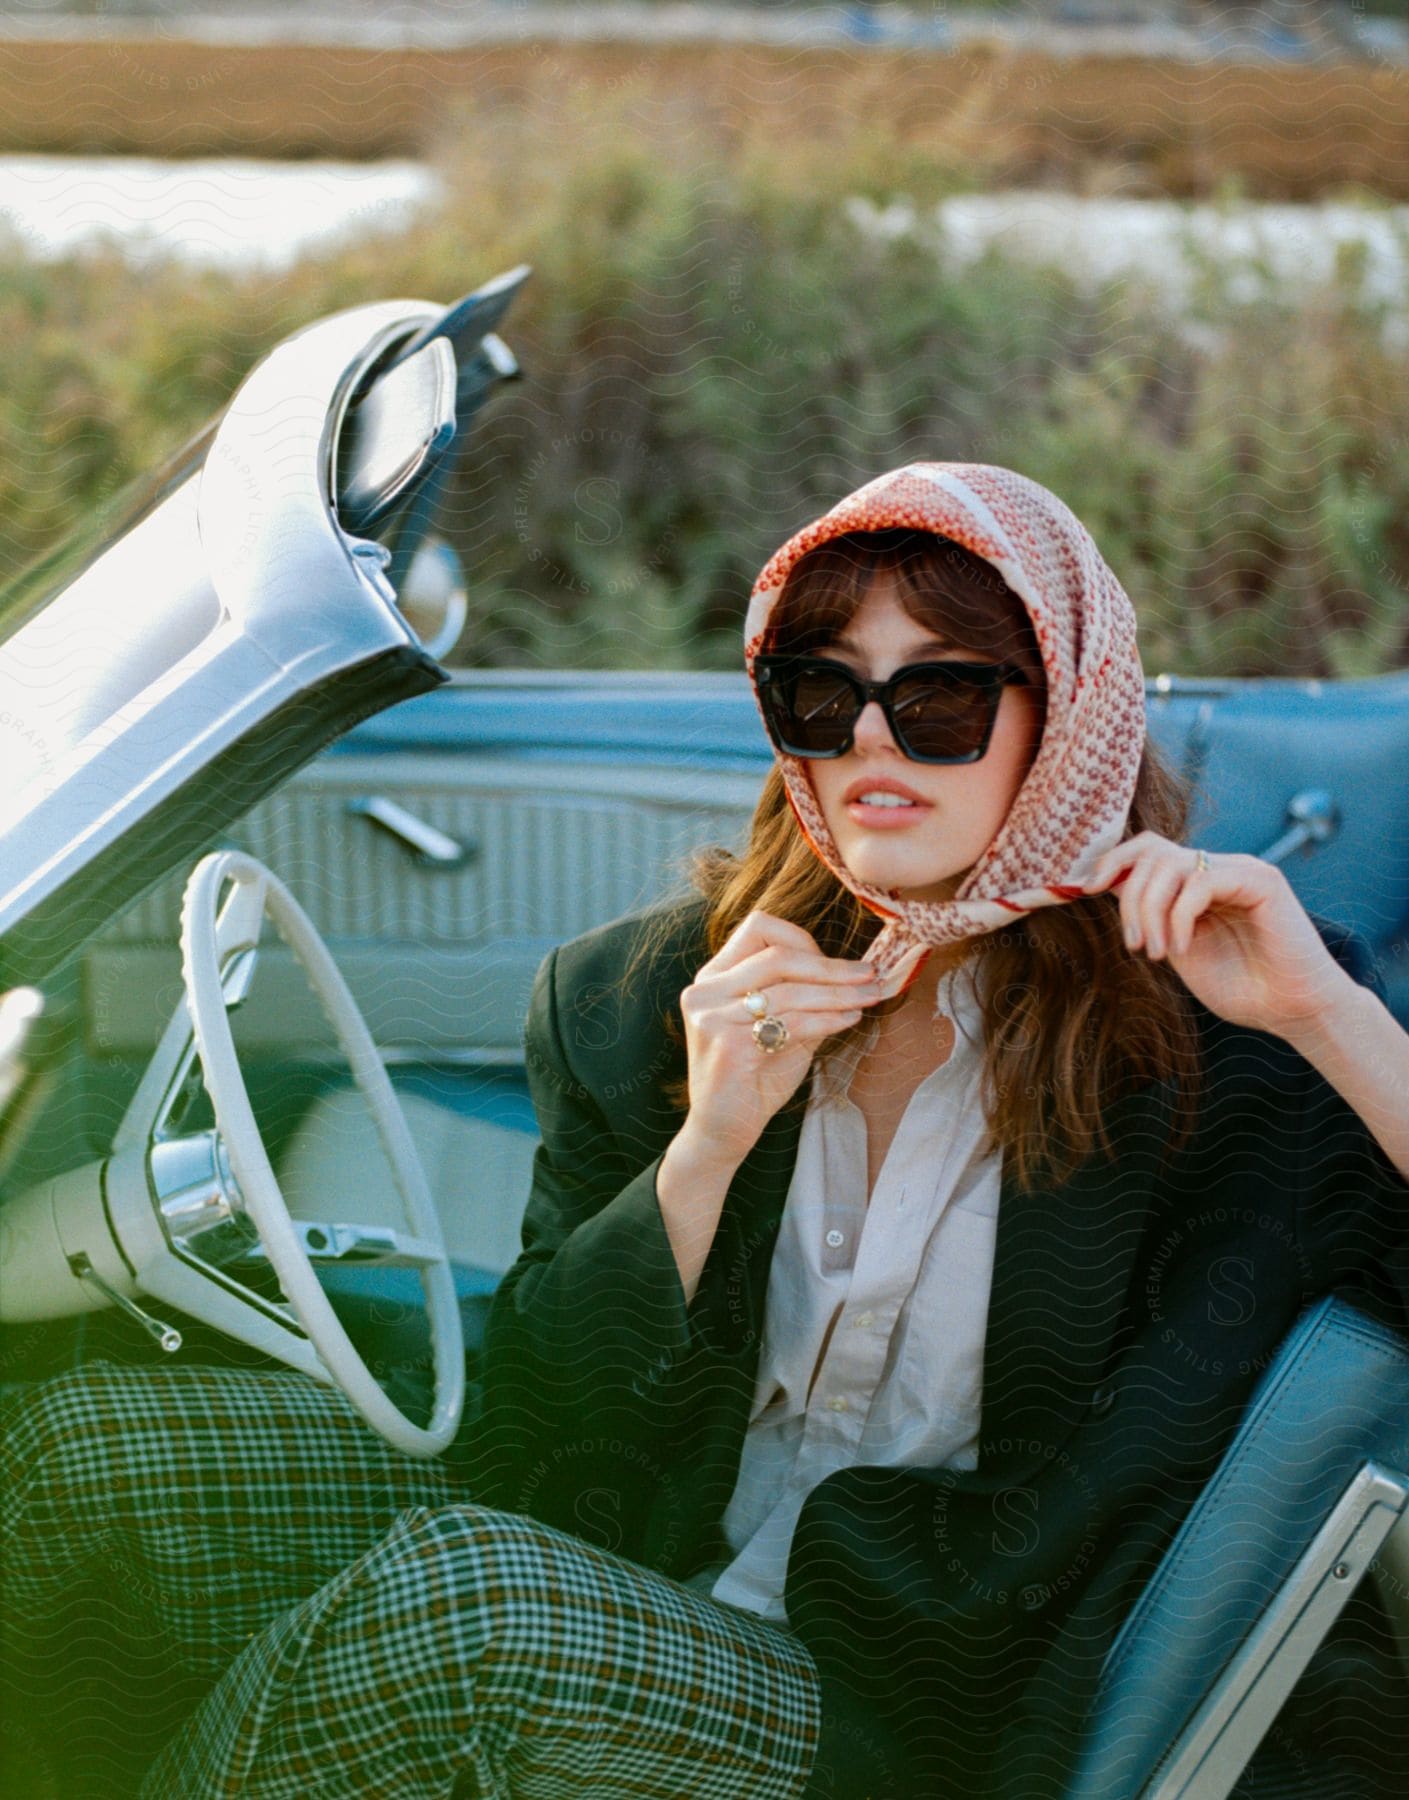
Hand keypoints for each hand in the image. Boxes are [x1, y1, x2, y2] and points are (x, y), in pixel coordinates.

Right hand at [677, 910, 882, 1166]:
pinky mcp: (726, 1042)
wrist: (723, 1131)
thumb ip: (804, 996)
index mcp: (715, 976)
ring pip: (789, 990)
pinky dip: (827, 1019)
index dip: (804, 940)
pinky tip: (849, 1022)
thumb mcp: (781, 1027)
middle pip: (777, 955)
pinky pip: (790, 1021)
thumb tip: (854, 973)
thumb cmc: (753, 1079)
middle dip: (831, 966)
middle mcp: (706, 988)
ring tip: (868, 999)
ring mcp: (712, 1014)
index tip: (840, 964)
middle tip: (869, 976)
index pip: (759, 929)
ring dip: (838, 994)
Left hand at [1082, 833, 1353, 1039]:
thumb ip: (1150, 917)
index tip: (1085, 889)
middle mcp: (1218, 868)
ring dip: (1151, 911)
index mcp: (1197, 882)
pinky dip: (1179, 918)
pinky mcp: (1262, 881)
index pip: (1146, 848)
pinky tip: (1182, 950)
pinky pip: (1201, 883)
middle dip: (1130, 898)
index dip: (1112, 862)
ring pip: (1171, 864)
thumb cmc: (1241, 987)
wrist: (1292, 1010)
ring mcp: (1241, 870)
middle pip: (1151, 852)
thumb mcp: (1177, 948)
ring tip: (1158, 953)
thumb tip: (1105, 885)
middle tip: (1135, 945)